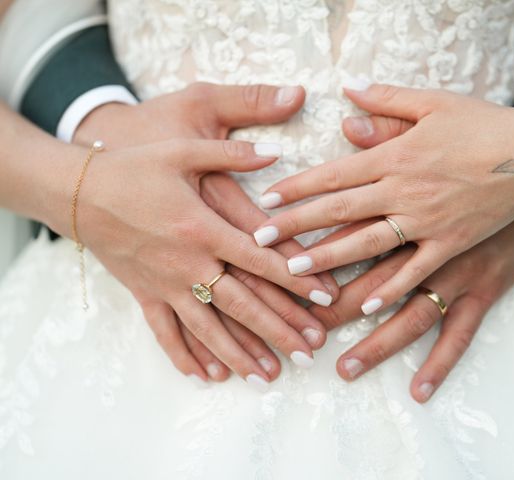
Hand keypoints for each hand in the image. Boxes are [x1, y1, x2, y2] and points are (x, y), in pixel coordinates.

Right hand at [75, 83, 337, 383]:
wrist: (77, 192)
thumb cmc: (132, 167)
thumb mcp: (182, 149)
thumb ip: (231, 154)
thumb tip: (276, 151)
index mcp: (203, 228)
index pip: (260, 260)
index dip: (296, 278)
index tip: (324, 298)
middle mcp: (188, 263)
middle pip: (242, 303)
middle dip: (278, 329)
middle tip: (309, 352)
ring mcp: (164, 284)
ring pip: (209, 328)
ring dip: (241, 353)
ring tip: (269, 375)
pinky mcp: (144, 294)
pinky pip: (166, 332)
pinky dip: (186, 355)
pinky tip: (207, 377)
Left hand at [254, 85, 513, 315]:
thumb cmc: (481, 124)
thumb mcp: (433, 102)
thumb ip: (386, 98)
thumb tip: (347, 90)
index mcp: (395, 156)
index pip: (334, 174)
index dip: (297, 188)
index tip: (266, 202)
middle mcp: (404, 191)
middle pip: (340, 211)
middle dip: (296, 227)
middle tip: (259, 242)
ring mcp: (427, 222)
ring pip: (369, 245)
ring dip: (329, 260)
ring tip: (295, 274)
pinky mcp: (452, 245)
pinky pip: (417, 271)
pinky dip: (392, 288)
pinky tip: (366, 306)